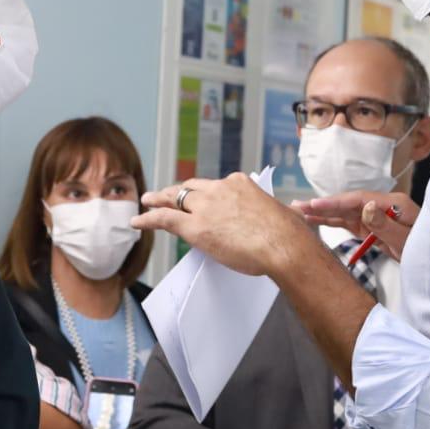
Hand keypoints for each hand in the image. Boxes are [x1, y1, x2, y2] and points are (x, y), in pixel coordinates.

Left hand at [135, 174, 317, 276]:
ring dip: (159, 200)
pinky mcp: (195, 225)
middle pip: (192, 188)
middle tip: (165, 194)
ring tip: (147, 202)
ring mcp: (206, 206)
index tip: (200, 196)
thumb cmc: (290, 235)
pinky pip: (165, 218)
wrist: (284, 245)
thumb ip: (276, 211)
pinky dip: (148, 218)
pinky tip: (138, 220)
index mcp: (240, 184)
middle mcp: (220, 189)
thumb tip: (291, 212)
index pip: (214, 186)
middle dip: (177, 191)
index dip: (204, 193)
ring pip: (175, 198)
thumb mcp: (283, 212)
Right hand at [293, 191, 418, 259]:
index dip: (336, 201)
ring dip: (322, 212)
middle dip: (323, 205)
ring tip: (299, 211)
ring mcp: (375, 216)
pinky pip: (348, 223)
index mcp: (393, 203)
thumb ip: (386, 224)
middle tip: (298, 206)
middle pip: (348, 204)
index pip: (359, 200)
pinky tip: (315, 221)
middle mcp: (381, 206)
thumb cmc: (426, 248)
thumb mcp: (407, 239)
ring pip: (344, 213)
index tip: (315, 204)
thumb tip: (367, 206)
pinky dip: (332, 222)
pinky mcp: (371, 227)